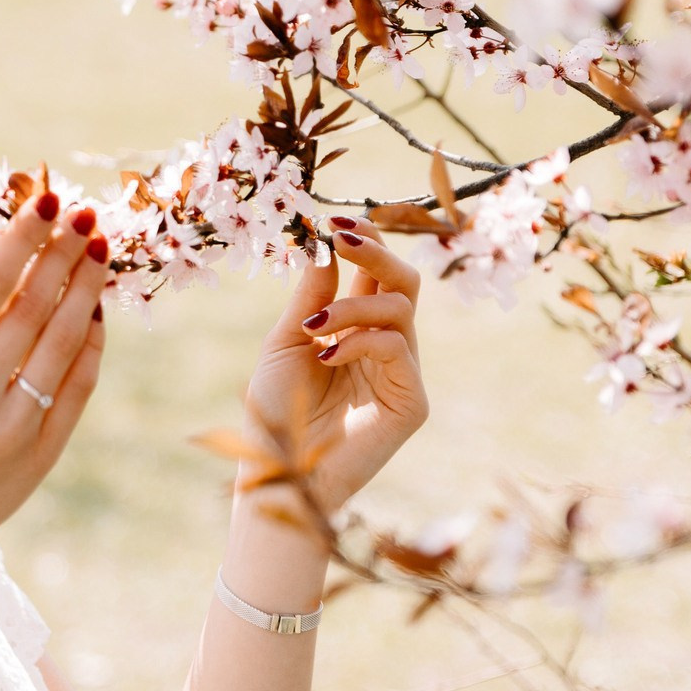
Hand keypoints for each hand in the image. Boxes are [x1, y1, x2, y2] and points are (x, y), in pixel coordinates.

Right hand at [0, 190, 108, 570]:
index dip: (21, 239)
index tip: (45, 201)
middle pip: (32, 308)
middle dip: (62, 254)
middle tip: (85, 215)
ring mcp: (10, 429)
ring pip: (63, 343)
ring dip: (86, 290)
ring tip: (98, 252)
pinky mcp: (40, 455)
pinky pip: (78, 386)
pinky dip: (92, 344)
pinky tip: (95, 311)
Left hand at [239, 214, 429, 523]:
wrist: (277, 471)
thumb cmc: (278, 411)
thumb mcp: (287, 342)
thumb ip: (312, 297)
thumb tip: (325, 244)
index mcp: (359, 330)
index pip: (376, 274)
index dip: (363, 241)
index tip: (332, 218)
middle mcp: (388, 348)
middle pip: (404, 282)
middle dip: (375, 252)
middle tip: (341, 237)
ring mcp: (404, 375)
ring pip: (399, 310)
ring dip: (353, 306)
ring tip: (314, 328)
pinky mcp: (412, 402)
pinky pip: (398, 348)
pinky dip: (359, 341)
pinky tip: (327, 356)